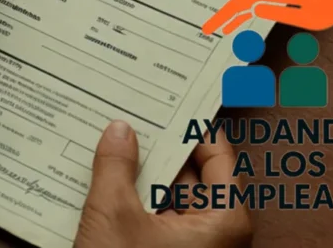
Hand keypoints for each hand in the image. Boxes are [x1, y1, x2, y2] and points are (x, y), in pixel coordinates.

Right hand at [76, 121, 251, 247]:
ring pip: (170, 197)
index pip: (217, 154)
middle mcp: (218, 235)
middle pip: (191, 174)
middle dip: (159, 147)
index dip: (193, 124)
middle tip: (131, 114)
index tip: (173, 98)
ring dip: (142, 174)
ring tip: (112, 143)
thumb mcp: (113, 215)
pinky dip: (135, 200)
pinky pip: (157, 220)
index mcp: (224, 219)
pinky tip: (107, 180)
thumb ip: (115, 166)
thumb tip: (119, 130)